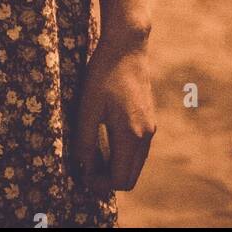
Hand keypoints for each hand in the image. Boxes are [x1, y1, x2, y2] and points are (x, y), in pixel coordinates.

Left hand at [72, 33, 155, 193]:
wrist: (126, 47)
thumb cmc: (103, 75)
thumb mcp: (87, 107)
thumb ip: (85, 142)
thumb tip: (82, 170)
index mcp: (131, 136)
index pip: (120, 180)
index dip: (99, 184)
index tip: (80, 175)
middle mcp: (146, 137)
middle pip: (129, 178)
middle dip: (107, 180)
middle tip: (84, 170)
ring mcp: (150, 129)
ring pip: (134, 165)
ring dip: (115, 168)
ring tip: (91, 156)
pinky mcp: (149, 121)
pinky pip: (137, 151)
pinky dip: (122, 155)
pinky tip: (103, 141)